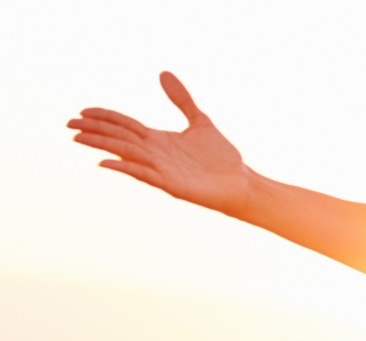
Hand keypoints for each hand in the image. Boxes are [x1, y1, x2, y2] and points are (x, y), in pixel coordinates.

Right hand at [67, 71, 251, 213]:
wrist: (240, 182)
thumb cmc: (220, 156)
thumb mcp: (199, 121)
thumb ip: (181, 99)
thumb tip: (162, 73)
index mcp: (158, 139)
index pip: (124, 125)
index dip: (104, 117)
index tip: (82, 111)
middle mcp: (154, 153)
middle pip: (119, 138)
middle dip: (94, 130)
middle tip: (69, 124)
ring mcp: (160, 169)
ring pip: (125, 153)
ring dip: (102, 145)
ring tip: (79, 138)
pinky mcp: (170, 184)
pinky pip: (143, 174)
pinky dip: (125, 167)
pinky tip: (106, 162)